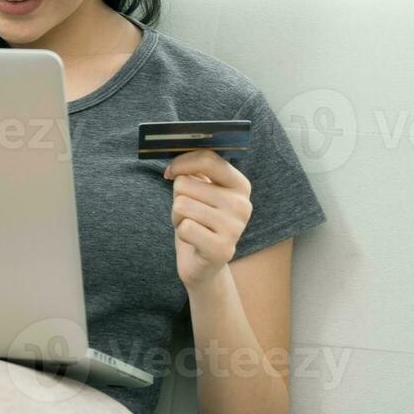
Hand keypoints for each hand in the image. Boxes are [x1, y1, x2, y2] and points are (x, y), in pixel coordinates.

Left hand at [163, 150, 252, 290]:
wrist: (204, 264)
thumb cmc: (198, 220)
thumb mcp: (200, 191)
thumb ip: (195, 169)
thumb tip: (175, 149)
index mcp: (240, 185)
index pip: (208, 159)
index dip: (181, 162)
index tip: (170, 172)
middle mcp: (242, 205)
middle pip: (185, 184)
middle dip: (178, 198)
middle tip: (190, 214)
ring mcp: (235, 228)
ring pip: (181, 205)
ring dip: (177, 217)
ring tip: (191, 226)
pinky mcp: (223, 249)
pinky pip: (185, 228)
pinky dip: (180, 233)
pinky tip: (192, 240)